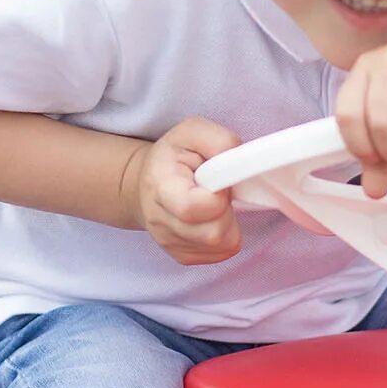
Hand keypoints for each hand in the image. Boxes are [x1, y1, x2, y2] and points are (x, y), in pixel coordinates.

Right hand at [133, 117, 242, 264]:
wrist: (149, 183)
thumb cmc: (174, 156)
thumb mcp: (192, 132)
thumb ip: (217, 141)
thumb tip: (237, 162)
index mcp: (159, 185)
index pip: (193, 208)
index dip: (216, 196)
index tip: (216, 181)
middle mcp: (159, 220)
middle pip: (212, 233)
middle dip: (226, 212)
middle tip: (218, 193)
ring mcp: (169, 242)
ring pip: (221, 246)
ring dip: (228, 224)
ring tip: (215, 204)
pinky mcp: (182, 255)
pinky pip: (221, 254)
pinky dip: (225, 236)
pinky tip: (212, 218)